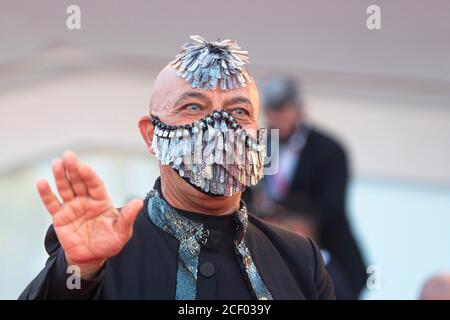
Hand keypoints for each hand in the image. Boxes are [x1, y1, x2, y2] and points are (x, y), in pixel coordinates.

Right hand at [37, 151, 142, 277]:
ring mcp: (72, 207)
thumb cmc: (110, 242)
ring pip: (65, 188)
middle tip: (68, 156)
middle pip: (79, 182)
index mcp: (101, 201)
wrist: (92, 258)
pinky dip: (46, 193)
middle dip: (74, 169)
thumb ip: (128, 217)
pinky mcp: (60, 217)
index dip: (90, 176)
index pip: (95, 184)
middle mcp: (86, 200)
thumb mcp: (122, 232)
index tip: (84, 167)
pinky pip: (52, 204)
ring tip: (56, 163)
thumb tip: (139, 202)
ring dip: (60, 176)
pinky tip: (42, 182)